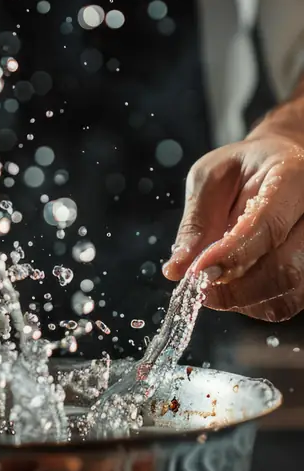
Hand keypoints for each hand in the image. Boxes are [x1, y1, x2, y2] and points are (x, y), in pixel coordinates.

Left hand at [162, 133, 303, 320]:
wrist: (280, 166)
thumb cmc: (244, 168)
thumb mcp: (211, 177)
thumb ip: (196, 221)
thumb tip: (178, 268)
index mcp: (293, 178)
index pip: (267, 225)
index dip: (231, 255)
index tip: (198, 272)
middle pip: (285, 268)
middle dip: (234, 287)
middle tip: (199, 285)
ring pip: (289, 294)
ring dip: (243, 300)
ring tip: (214, 284)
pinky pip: (287, 302)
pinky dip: (254, 304)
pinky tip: (235, 286)